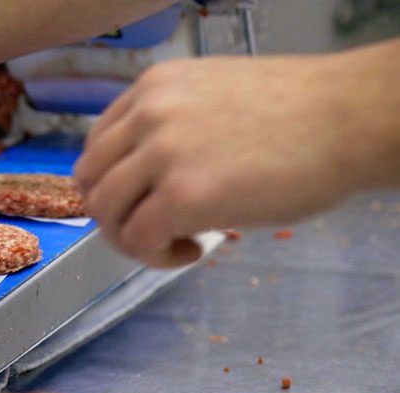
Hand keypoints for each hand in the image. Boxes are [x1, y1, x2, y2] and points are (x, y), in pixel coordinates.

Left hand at [74, 48, 397, 267]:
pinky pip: (137, 240)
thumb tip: (148, 177)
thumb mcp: (213, 99)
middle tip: (151, 230)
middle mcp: (147, 114)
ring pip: (104, 213)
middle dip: (114, 215)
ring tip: (174, 241)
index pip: (97, 144)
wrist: (350, 118)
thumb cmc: (299, 113)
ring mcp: (161, 154)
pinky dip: (155, 257)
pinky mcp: (182, 197)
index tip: (141, 201)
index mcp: (153, 88)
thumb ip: (170, 128)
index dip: (112, 183)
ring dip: (131, 239)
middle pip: (90, 180)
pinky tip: (191, 250)